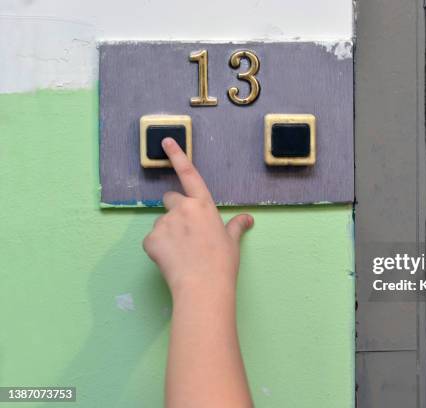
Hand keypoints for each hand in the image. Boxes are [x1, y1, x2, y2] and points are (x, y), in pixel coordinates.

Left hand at [143, 138, 253, 295]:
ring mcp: (165, 223)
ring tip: (181, 253)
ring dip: (167, 233)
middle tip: (184, 231)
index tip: (166, 141)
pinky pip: (152, 241)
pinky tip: (171, 261)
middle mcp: (182, 208)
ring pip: (161, 223)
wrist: (202, 285)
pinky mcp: (151, 239)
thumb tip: (248, 219)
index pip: (189, 174)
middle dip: (174, 210)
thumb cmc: (222, 263)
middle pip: (170, 199)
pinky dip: (158, 249)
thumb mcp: (232, 242)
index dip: (177, 156)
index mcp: (203, 205)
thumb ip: (236, 226)